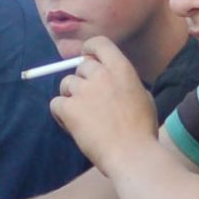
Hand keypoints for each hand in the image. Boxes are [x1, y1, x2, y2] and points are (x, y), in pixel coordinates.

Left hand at [49, 37, 156, 173]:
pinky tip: (72, 125)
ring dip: (71, 97)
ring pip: (66, 84)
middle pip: (80, 66)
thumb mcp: (142, 97)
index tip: (87, 57)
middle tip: (89, 100)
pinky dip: (60, 113)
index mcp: (121, 69)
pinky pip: (56, 103)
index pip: (98, 43)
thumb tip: (113, 81)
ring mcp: (83, 91)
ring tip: (82, 116)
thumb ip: (125, 83)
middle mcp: (100, 74)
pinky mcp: (69, 108)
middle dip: (82, 80)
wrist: (132, 154)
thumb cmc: (142, 131)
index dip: (89, 49)